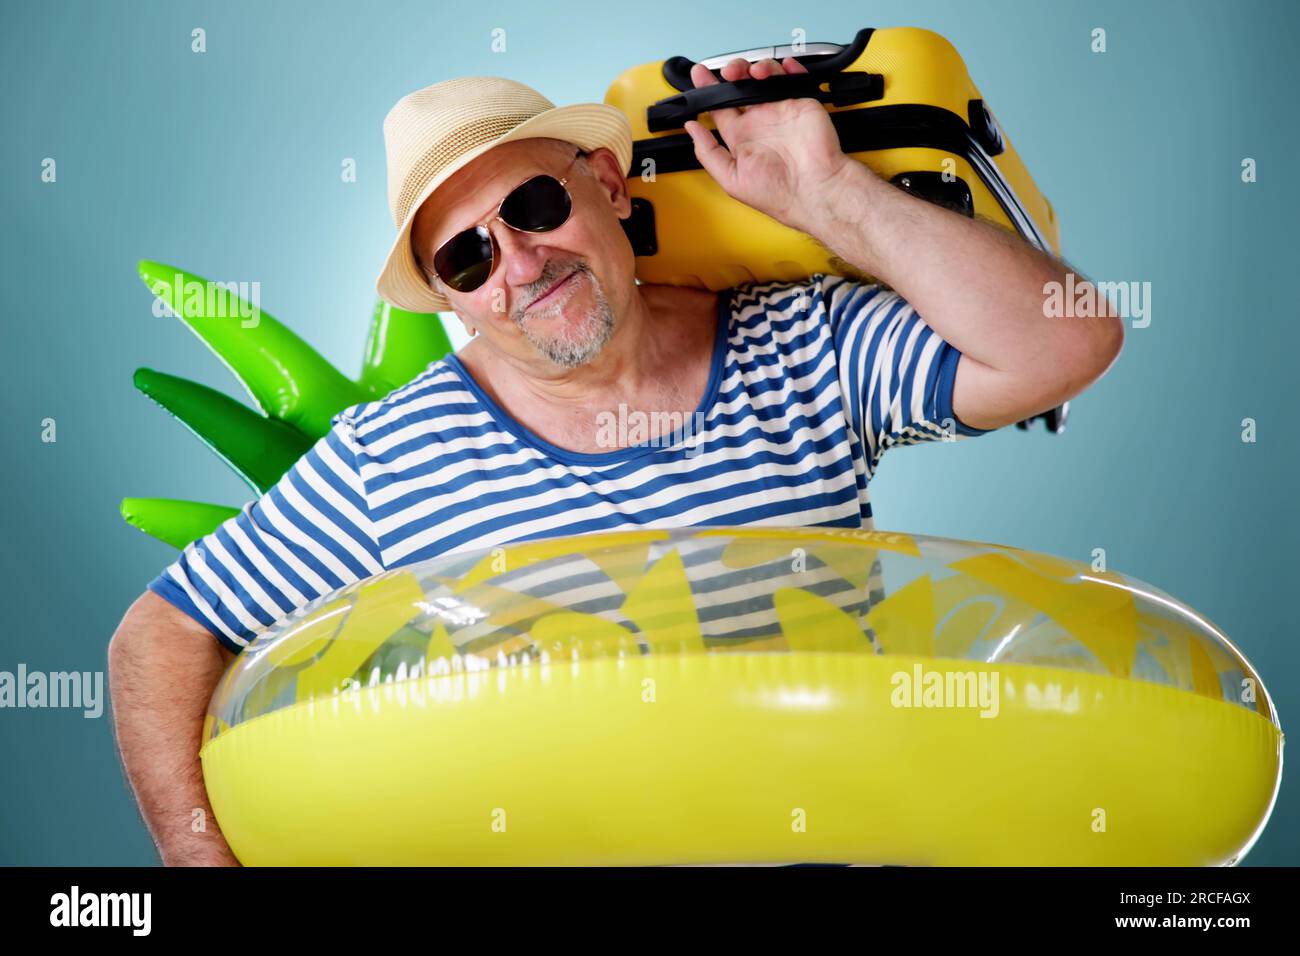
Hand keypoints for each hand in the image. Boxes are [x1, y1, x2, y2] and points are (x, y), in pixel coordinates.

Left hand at [682, 57, 853, 234]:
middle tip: (729, 73)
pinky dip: (788, 68)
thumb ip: (708, 153)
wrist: (813, 190)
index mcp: (741, 139)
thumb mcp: (731, 179)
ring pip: (764, 78)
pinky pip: (794, 78)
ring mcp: (780, 112)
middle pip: (741, 87)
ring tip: (753, 73)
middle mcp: (760, 123)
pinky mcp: (801, 104)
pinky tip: (781, 68)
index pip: (721, 108)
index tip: (698, 75)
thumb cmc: (777, 194)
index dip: (709, 90)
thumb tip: (692, 129)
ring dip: (755, 69)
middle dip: (732, 73)